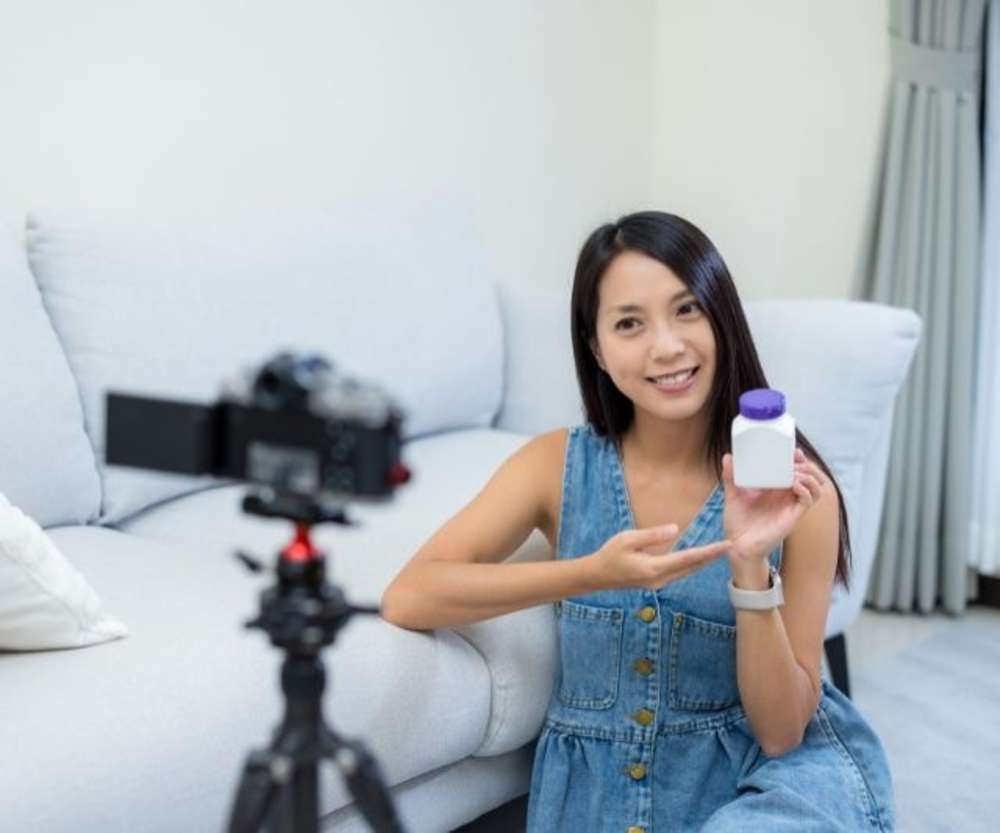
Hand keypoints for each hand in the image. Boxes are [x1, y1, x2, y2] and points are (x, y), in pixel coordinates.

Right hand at [585, 524, 731, 591]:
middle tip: (731, 546)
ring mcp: (659, 582)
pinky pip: (680, 572)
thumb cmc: (610, 554)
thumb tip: (675, 529)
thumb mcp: (628, 539)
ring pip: (687, 571)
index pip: (688, 558)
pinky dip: (692, 564)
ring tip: (719, 551)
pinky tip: (699, 559)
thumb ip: (652, 535)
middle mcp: (660, 578)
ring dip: (703, 562)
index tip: (726, 545)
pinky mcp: (656, 581)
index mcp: (654, 567)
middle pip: (692, 567)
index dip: (709, 551)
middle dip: (711, 557)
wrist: (597, 575)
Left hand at [721, 448, 826, 570]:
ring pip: (816, 488)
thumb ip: (731, 476)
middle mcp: (787, 497)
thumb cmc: (738, 523)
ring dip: (809, 476)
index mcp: (777, 490)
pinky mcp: (792, 518)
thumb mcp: (733, 494)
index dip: (800, 460)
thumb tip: (728, 456)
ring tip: (795, 472)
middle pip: (811, 477)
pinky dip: (805, 490)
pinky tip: (794, 484)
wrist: (737, 546)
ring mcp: (791, 507)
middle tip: (795, 459)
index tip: (794, 450)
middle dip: (807, 465)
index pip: (797, 471)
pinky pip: (807, 502)